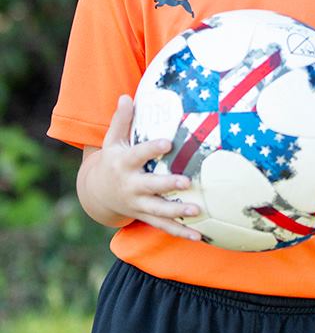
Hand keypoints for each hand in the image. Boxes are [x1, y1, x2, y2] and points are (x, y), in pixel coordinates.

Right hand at [78, 95, 201, 239]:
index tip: (167, 142)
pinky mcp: (144, 216)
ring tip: (197, 210)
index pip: (139, 155)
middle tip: (186, 182)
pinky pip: (163, 227)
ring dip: (178, 213)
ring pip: (158, 211)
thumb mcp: (112, 140)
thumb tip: (126, 96)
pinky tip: (199, 236)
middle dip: (168, 185)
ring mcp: (138, 204)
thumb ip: (122, 120)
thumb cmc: (112, 160)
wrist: (97, 194)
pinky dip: (180, 232)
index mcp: (124, 164)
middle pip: (150, 187)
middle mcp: (131, 186)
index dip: (152, 149)